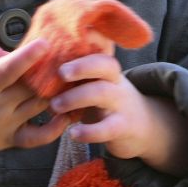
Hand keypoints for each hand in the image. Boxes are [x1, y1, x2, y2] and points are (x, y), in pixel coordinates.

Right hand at [0, 40, 70, 177]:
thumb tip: (19, 54)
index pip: (7, 70)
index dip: (27, 58)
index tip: (45, 44)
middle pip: (32, 88)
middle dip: (53, 73)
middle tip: (73, 58)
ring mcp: (4, 125)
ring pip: (40, 107)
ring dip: (60, 95)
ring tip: (77, 79)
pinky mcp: (9, 140)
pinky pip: (38, 138)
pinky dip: (55, 129)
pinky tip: (68, 115)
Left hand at [49, 54, 187, 174]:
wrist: (145, 128)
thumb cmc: (109, 104)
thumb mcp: (98, 86)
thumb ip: (79, 78)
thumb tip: (42, 64)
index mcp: (108, 71)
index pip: (99, 52)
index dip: (81, 52)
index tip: (61, 54)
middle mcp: (116, 82)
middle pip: (105, 66)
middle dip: (80, 68)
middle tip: (59, 73)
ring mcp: (121, 104)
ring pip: (101, 93)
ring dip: (75, 97)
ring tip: (54, 106)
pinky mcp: (123, 128)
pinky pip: (108, 128)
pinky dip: (89, 132)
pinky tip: (73, 134)